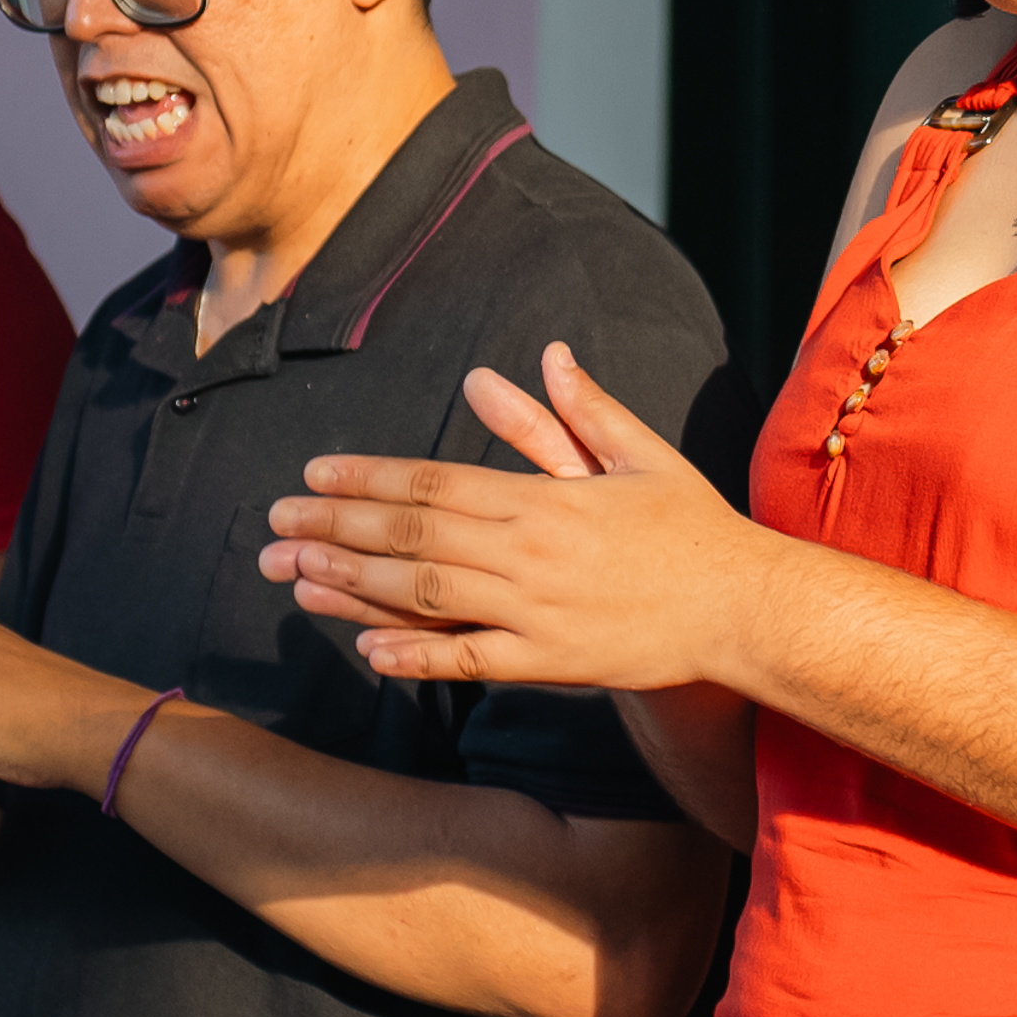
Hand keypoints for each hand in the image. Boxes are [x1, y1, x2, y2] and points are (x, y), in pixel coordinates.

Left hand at [262, 344, 772, 689]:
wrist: (745, 606)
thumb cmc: (693, 527)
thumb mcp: (640, 454)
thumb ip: (580, 411)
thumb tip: (543, 355)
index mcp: (545, 495)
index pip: (434, 481)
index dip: (367, 479)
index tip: (313, 477)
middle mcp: (530, 551)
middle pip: (412, 537)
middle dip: (334, 529)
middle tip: (271, 528)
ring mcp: (537, 610)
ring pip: (426, 596)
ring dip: (353, 586)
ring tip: (293, 577)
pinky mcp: (552, 661)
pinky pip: (469, 661)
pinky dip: (415, 657)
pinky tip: (366, 650)